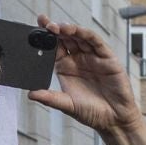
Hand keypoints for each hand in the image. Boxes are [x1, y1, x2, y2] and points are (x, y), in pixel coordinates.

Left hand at [31, 18, 140, 133]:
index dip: (45, 38)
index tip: (34, 30)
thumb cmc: (93, 113)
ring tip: (58, 27)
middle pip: (65, 38)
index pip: (53, 48)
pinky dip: (86, 34)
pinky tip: (76, 31)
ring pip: (79, 37)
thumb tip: (31, 94)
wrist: (114, 120)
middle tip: (45, 24)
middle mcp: (79, 60)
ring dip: (69, 29)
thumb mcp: (67, 105)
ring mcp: (92, 57)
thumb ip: (50, 98)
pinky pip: (96, 41)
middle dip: (55, 29)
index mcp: (66, 68)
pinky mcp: (107, 57)